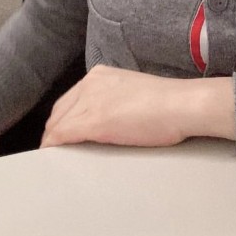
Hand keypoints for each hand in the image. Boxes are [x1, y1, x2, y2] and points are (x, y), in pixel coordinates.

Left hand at [40, 64, 235, 148]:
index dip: (62, 121)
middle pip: (59, 112)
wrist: (182, 104)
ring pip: (57, 125)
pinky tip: (54, 160)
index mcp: (100, 75)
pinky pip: (62, 136)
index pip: (69, 100)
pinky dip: (54, 149)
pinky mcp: (94, 121)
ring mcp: (91, 101)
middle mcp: (90, 82)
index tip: (62, 137)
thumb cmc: (168, 103)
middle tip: (56, 153)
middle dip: (54, 133)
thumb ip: (113, 101)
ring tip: (55, 160)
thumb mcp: (132, 94)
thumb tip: (104, 120)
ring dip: (53, 144)